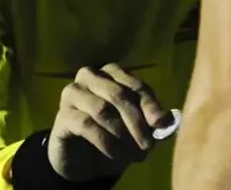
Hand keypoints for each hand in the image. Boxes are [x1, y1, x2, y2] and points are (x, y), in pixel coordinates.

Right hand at [47, 63, 173, 182]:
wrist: (81, 157)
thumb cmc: (111, 135)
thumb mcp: (135, 128)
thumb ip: (150, 121)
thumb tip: (167, 120)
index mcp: (111, 73)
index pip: (135, 85)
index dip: (150, 105)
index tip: (161, 125)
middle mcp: (90, 76)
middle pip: (119, 95)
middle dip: (137, 123)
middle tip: (148, 147)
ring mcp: (73, 93)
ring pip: (102, 109)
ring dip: (122, 135)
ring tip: (134, 155)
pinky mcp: (63, 115)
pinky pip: (86, 125)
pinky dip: (106, 142)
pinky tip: (116, 155)